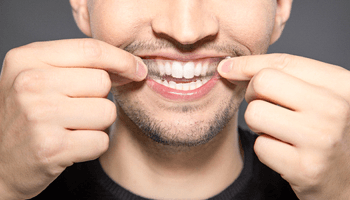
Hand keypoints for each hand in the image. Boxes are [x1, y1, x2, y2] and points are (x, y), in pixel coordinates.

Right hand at [0, 38, 146, 198]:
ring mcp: (39, 115)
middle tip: (77, 110)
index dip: (122, 59)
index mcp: (27, 59)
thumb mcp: (39, 78)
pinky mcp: (51, 148)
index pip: (91, 50)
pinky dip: (92, 146)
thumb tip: (129, 66)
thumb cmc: (26, 117)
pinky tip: (70, 146)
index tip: (137, 69)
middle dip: (100, 98)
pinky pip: (101, 141)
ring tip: (71, 128)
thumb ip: (78, 65)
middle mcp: (30, 83)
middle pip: (102, 82)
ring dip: (97, 124)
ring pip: (107, 112)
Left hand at [218, 54, 349, 199]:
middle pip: (262, 82)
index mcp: (341, 84)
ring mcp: (321, 139)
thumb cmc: (324, 130)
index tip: (227, 67)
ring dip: (259, 124)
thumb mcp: (318, 96)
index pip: (283, 62)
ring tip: (278, 131)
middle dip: (253, 93)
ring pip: (255, 114)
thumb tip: (231, 66)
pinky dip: (265, 149)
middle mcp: (335, 109)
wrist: (347, 177)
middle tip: (265, 106)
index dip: (247, 63)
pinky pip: (259, 146)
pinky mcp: (305, 168)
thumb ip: (286, 76)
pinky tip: (284, 152)